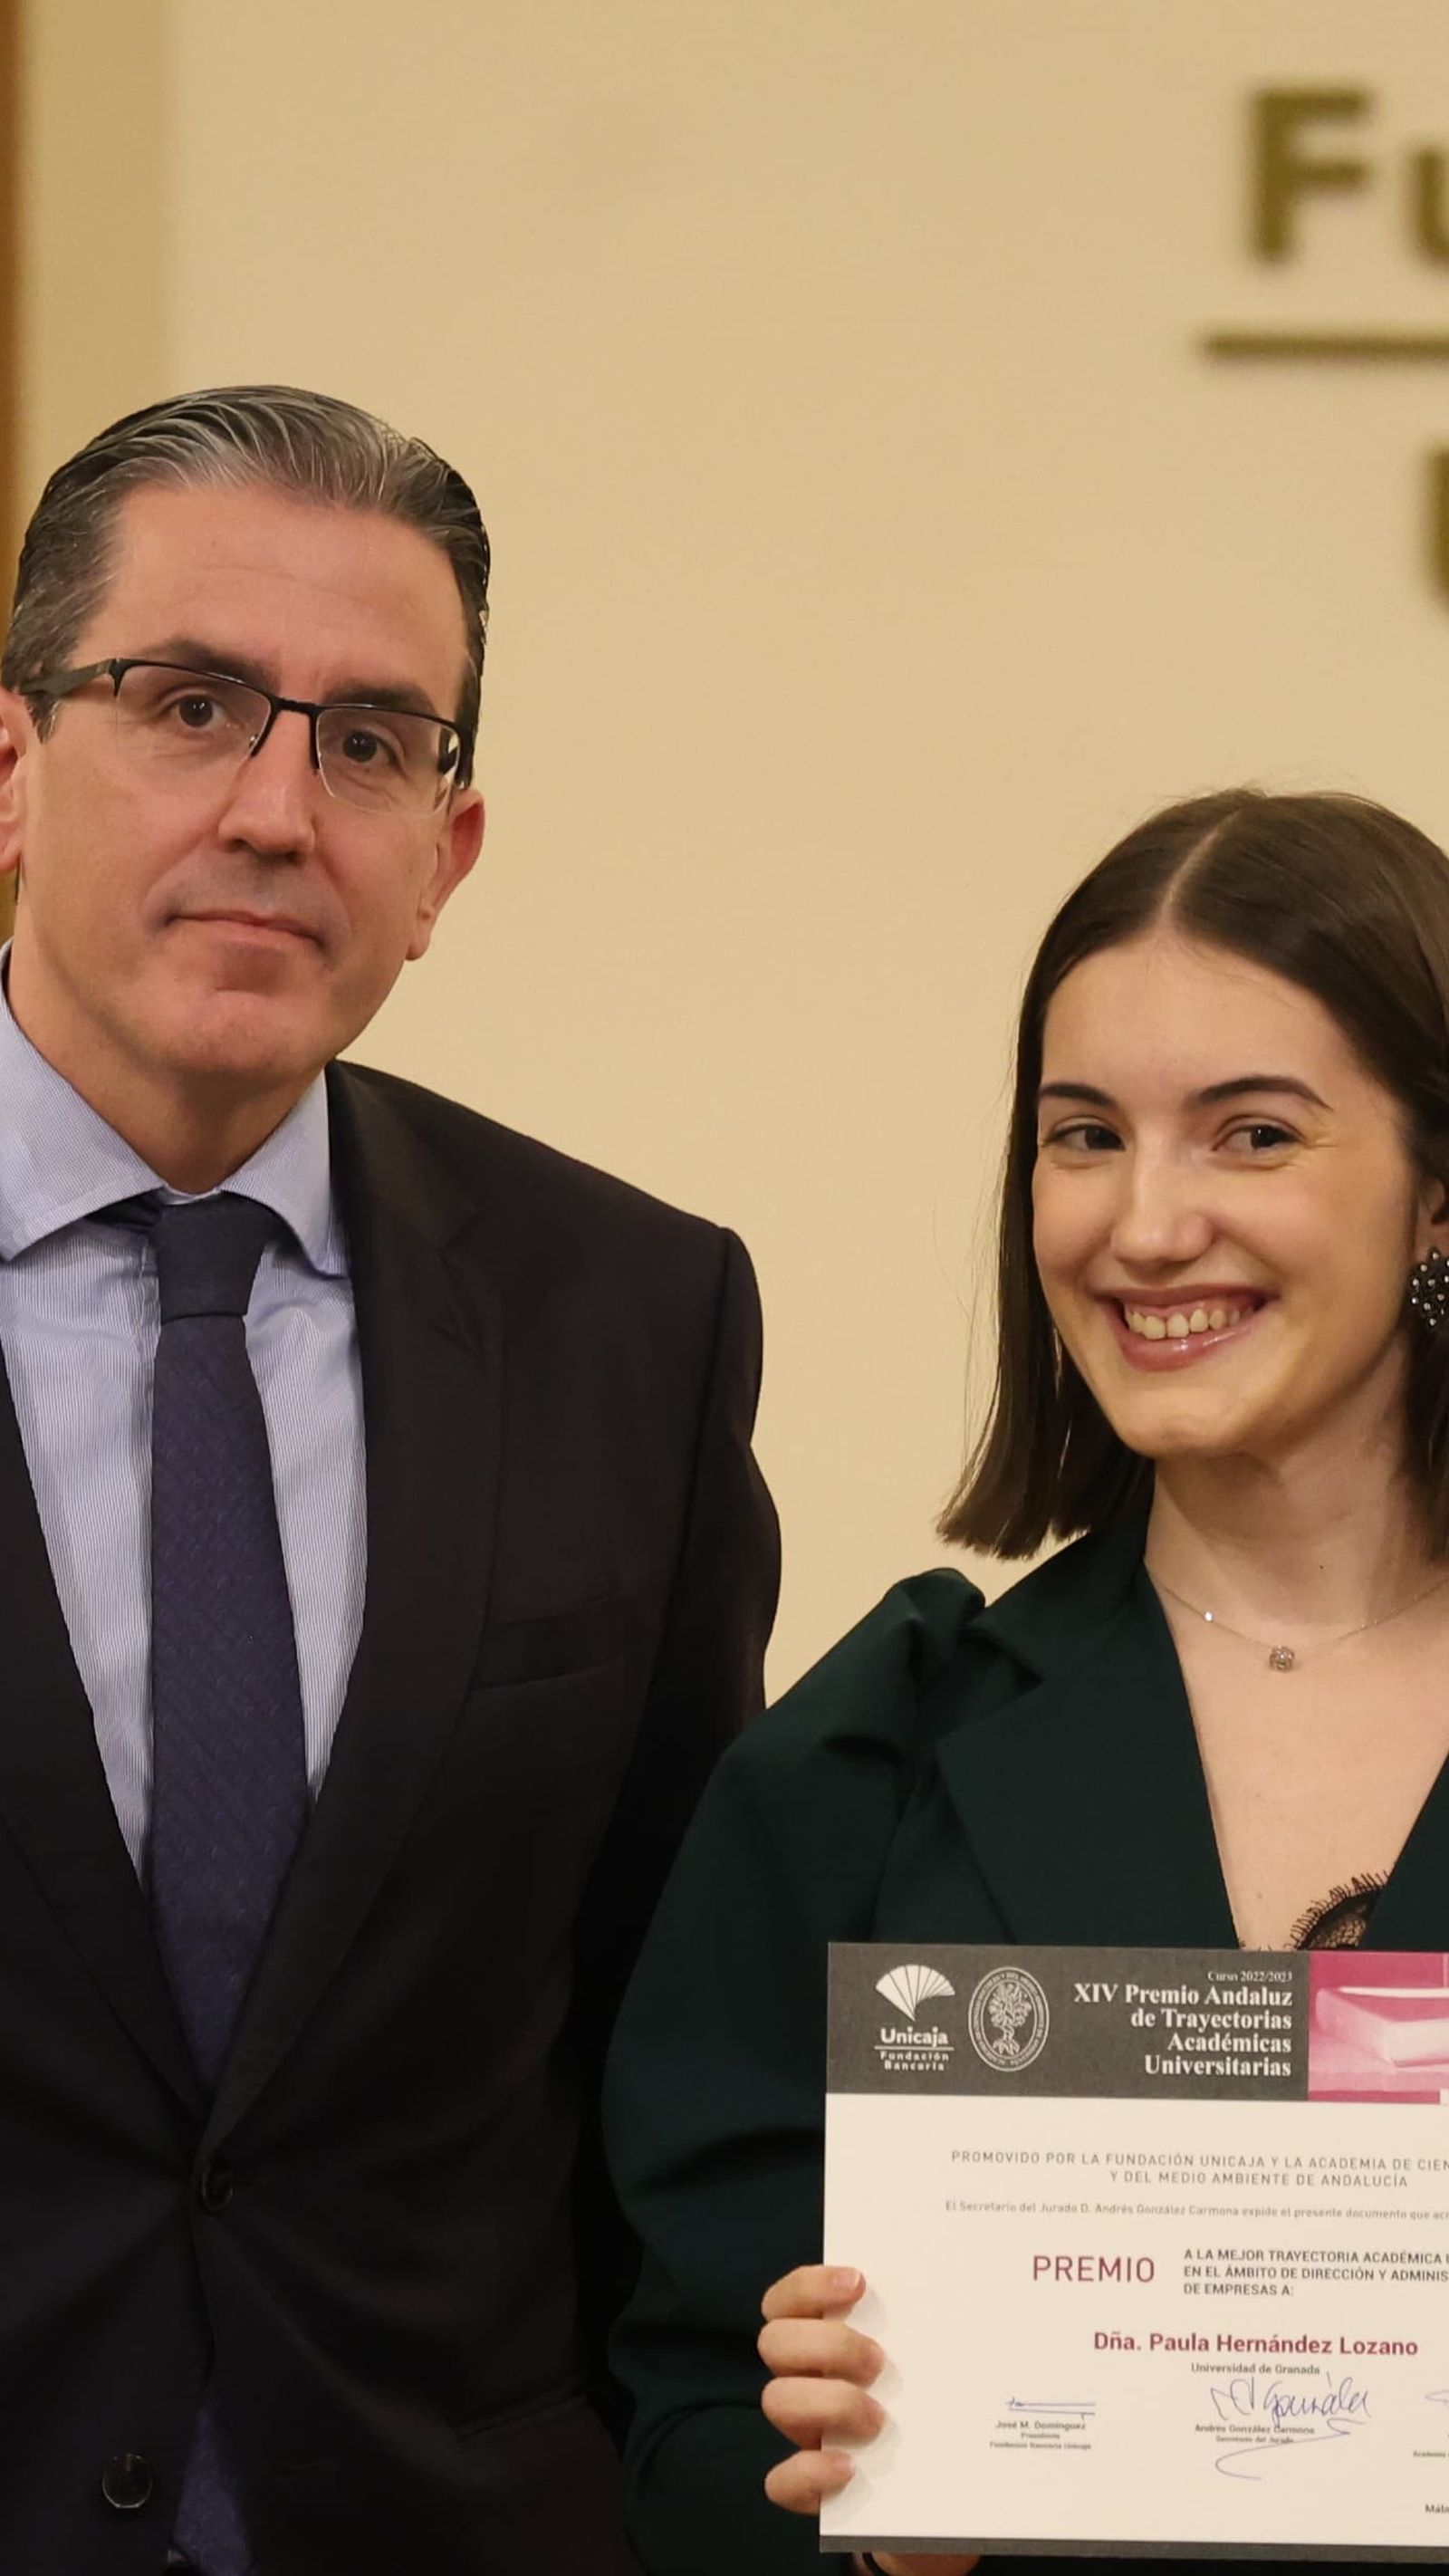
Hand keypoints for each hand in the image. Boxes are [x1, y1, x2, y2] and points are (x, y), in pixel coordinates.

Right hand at [757, 2264, 977, 2575]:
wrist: (953, 2503)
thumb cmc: (944, 2416)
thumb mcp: (943, 2364)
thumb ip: (939, 2329)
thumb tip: (989, 2284)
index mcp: (829, 2341)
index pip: (788, 2300)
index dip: (810, 2285)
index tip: (860, 2283)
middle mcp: (810, 2382)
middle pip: (775, 2342)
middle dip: (827, 2343)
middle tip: (880, 2362)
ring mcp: (809, 2436)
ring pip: (777, 2400)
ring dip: (828, 2402)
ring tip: (880, 2419)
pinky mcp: (813, 2491)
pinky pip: (782, 2482)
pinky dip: (810, 2472)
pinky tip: (850, 2469)